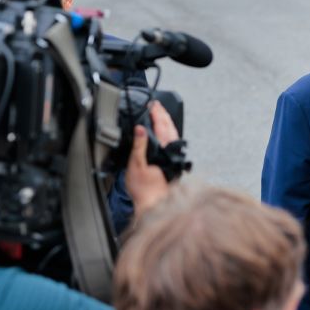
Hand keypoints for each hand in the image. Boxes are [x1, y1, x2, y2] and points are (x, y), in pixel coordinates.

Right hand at [125, 101, 178, 216]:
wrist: (154, 205)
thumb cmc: (144, 190)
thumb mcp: (136, 164)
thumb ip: (139, 145)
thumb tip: (140, 128)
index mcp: (163, 151)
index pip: (162, 126)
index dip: (156, 114)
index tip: (152, 105)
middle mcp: (171, 153)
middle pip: (170, 128)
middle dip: (163, 115)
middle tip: (156, 106)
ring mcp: (173, 159)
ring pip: (173, 136)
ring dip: (167, 124)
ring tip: (161, 115)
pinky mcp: (172, 165)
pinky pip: (172, 144)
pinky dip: (168, 135)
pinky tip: (164, 135)